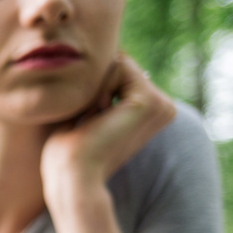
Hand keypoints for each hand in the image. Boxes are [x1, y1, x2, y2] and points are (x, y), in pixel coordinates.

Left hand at [41, 55, 175, 207]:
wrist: (73, 176)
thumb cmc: (69, 150)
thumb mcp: (86, 111)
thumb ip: (99, 87)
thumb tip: (104, 56)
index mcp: (152, 111)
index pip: (119, 70)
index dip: (94, 87)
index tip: (90, 119)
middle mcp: (163, 107)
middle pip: (120, 63)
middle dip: (96, 85)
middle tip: (91, 120)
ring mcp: (161, 104)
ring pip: (119, 63)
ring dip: (96, 87)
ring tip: (95, 119)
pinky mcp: (150, 101)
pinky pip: (119, 65)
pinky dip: (99, 86)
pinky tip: (99, 114)